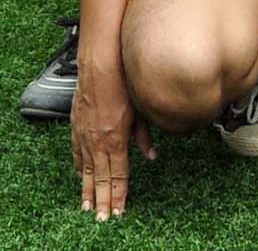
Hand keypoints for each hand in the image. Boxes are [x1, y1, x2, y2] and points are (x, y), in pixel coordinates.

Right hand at [72, 58, 153, 220]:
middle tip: (104, 219)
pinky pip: (78, 153)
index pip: (119, 174)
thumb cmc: (124, 83)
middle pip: (102, 178)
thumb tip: (152, 155)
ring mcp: (85, 135)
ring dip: (89, 189)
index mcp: (115, 138)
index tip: (120, 210)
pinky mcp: (77, 127)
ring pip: (87, 170)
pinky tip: (81, 176)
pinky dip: (80, 167)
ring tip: (89, 208)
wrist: (100, 66)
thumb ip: (145, 135)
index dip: (120, 194)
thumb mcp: (141, 110)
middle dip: (104, 199)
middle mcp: (98, 141)